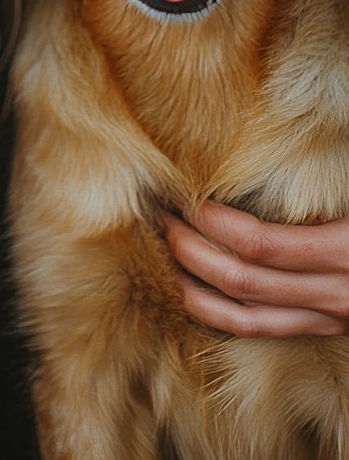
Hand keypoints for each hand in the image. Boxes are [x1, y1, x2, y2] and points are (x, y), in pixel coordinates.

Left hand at [162, 200, 348, 335]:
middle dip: (190, 247)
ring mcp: (325, 317)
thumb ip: (312, 191)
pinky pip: (259, 330)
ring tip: (166, 252)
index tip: (183, 194)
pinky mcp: (322, 328)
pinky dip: (219, 314)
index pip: (256, 243)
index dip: (212, 220)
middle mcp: (331, 293)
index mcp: (340, 252)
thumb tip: (255, 163)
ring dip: (193, 286)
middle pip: (240, 279)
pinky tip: (192, 292)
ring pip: (242, 316)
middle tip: (163, 215)